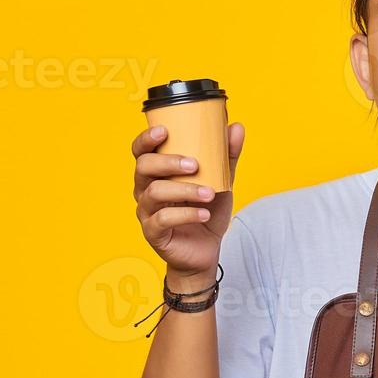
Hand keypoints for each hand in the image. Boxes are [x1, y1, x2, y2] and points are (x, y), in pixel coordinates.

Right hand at [131, 122, 244, 286]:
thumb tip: (236, 127)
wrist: (207, 250)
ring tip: (209, 193)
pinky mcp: (153, 233)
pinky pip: (162, 220)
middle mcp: (146, 190)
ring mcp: (147, 212)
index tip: (164, 131)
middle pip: (143, 168)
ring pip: (155, 193)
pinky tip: (204, 214)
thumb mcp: (221, 181)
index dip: (146, 139)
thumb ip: (227, 156)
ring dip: (184, 190)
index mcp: (157, 173)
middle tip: (194, 164)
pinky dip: (186, 214)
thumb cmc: (207, 211)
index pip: (141, 151)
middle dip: (168, 162)